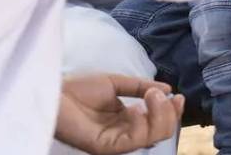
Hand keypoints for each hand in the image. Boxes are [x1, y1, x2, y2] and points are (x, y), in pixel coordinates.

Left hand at [55, 74, 184, 153]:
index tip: (177, 95)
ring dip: (158, 115)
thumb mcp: (116, 82)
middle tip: (161, 94)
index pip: (158, 123)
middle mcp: (124, 134)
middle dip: (169, 114)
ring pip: (150, 138)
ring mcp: (115, 142)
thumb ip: (140, 86)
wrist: (53, 92)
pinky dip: (141, 123)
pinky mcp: (105, 147)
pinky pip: (132, 140)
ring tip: (151, 95)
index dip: (172, 111)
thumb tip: (167, 88)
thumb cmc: (78, 88)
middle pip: (160, 133)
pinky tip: (136, 108)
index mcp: (128, 121)